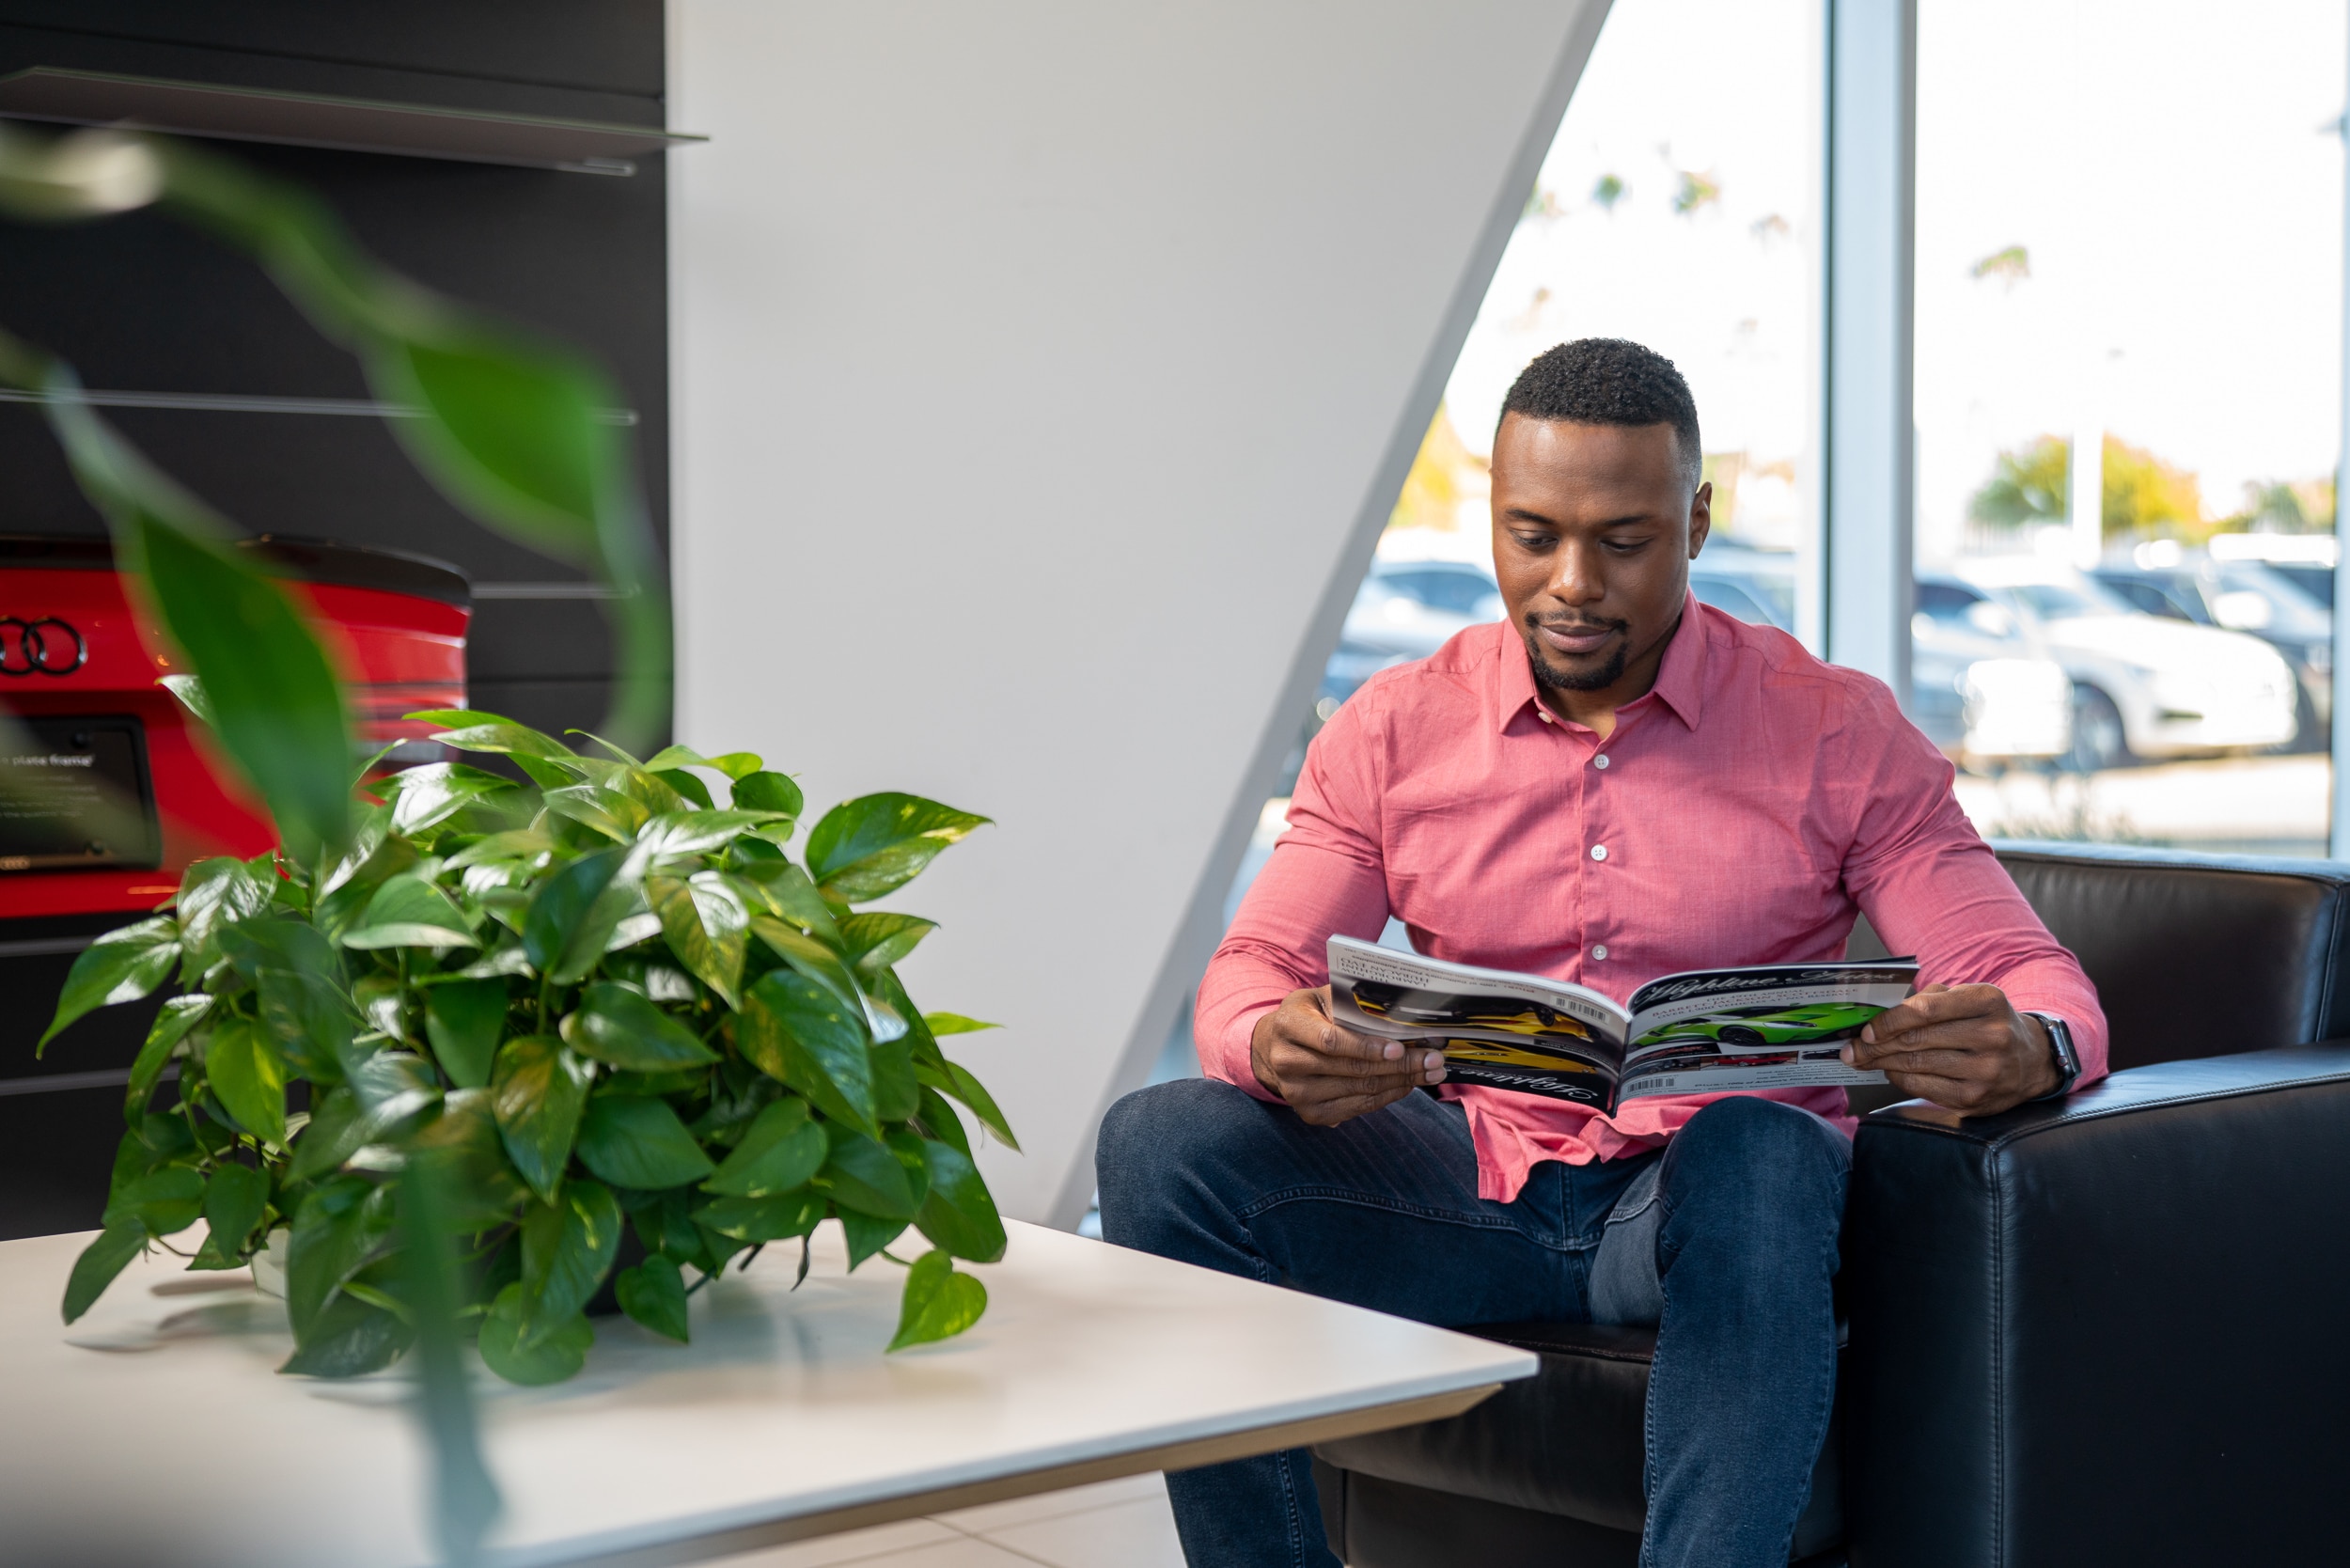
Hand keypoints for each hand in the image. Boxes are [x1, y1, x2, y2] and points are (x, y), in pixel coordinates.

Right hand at [1250, 986, 1447, 1126]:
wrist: (1272, 1048)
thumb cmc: (1308, 1016)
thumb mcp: (1320, 998)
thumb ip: (1350, 1004)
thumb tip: (1397, 1013)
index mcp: (1288, 1026)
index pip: (1331, 1041)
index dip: (1367, 1046)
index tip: (1400, 1047)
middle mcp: (1287, 1063)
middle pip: (1353, 1069)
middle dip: (1400, 1064)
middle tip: (1434, 1059)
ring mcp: (1297, 1094)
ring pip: (1361, 1090)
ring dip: (1402, 1081)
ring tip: (1431, 1071)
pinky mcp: (1310, 1114)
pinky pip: (1359, 1107)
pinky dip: (1388, 1095)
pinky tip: (1408, 1083)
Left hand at [1841, 983, 2059, 1115]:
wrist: (2032, 1061)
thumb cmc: (1988, 1023)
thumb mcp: (1969, 999)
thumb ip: (1928, 1000)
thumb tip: (1879, 1019)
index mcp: (1987, 1001)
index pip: (1926, 1010)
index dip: (1889, 1021)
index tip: (1866, 1029)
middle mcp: (1992, 1035)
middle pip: (1916, 1041)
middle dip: (1875, 1045)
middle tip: (1851, 1048)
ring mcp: (1987, 1070)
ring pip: (1917, 1065)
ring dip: (1882, 1062)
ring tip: (1863, 1058)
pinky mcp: (1977, 1099)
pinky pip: (1924, 1088)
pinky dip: (1900, 1079)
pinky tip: (1891, 1071)